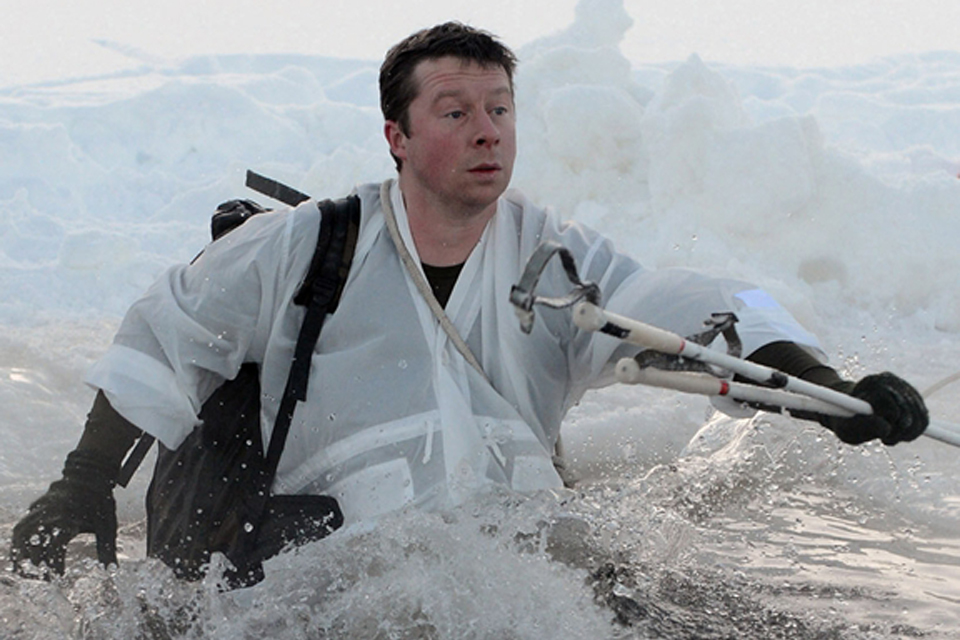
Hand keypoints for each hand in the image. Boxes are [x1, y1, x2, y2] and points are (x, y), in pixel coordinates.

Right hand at [10, 450, 118, 577]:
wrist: (89, 475)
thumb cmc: (100, 502)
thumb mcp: (107, 526)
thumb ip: (107, 549)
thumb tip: (112, 570)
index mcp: (69, 519)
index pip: (54, 547)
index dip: (54, 565)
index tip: (58, 577)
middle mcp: (52, 514)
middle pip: (32, 542)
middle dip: (35, 563)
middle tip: (42, 579)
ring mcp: (41, 509)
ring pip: (21, 534)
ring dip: (22, 553)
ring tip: (27, 570)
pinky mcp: (35, 508)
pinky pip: (21, 527)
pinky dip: (20, 542)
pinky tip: (24, 555)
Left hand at [824, 372, 927, 444]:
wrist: (845, 408)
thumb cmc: (843, 418)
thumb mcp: (845, 425)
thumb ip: (863, 425)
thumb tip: (886, 429)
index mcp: (872, 383)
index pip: (895, 404)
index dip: (895, 425)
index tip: (884, 440)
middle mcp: (890, 380)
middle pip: (911, 409)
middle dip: (902, 431)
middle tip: (887, 441)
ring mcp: (903, 386)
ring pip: (921, 415)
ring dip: (910, 433)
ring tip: (891, 439)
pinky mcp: (912, 397)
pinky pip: (923, 417)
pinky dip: (915, 430)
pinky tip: (900, 436)